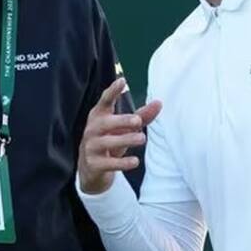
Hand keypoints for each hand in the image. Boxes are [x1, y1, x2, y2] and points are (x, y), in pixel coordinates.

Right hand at [77, 77, 161, 194]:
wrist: (91, 170)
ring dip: (125, 140)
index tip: (122, 81)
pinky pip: (108, 163)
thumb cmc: (109, 141)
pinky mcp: (93, 164)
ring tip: (142, 138)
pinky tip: (135, 161)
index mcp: (99, 116)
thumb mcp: (123, 129)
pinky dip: (122, 162)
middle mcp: (92, 130)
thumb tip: (159, 102)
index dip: (112, 91)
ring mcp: (91, 147)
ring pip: (107, 142)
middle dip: (121, 121)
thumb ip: (141, 116)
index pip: (104, 101)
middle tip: (138, 121)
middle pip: (105, 123)